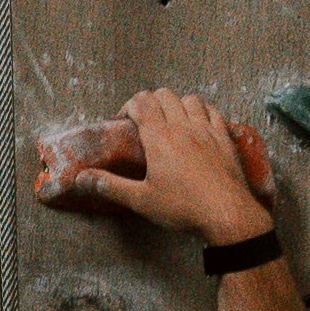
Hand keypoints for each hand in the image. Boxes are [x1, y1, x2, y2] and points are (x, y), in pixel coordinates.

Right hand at [37, 82, 272, 242]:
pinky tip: (199, 123)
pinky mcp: (224, 138)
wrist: (227, 214)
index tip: (124, 121)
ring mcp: (206, 130)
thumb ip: (110, 186)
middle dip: (151, 102)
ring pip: (190, 99)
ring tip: (171, 119)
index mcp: (159, 137)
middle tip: (145, 120)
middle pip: (164, 95)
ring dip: (177, 103)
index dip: (129, 106)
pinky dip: (202, 111)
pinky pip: (213, 112)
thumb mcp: (140, 200)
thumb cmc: (183, 208)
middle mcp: (183, 127)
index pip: (142, 102)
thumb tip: (82, 179)